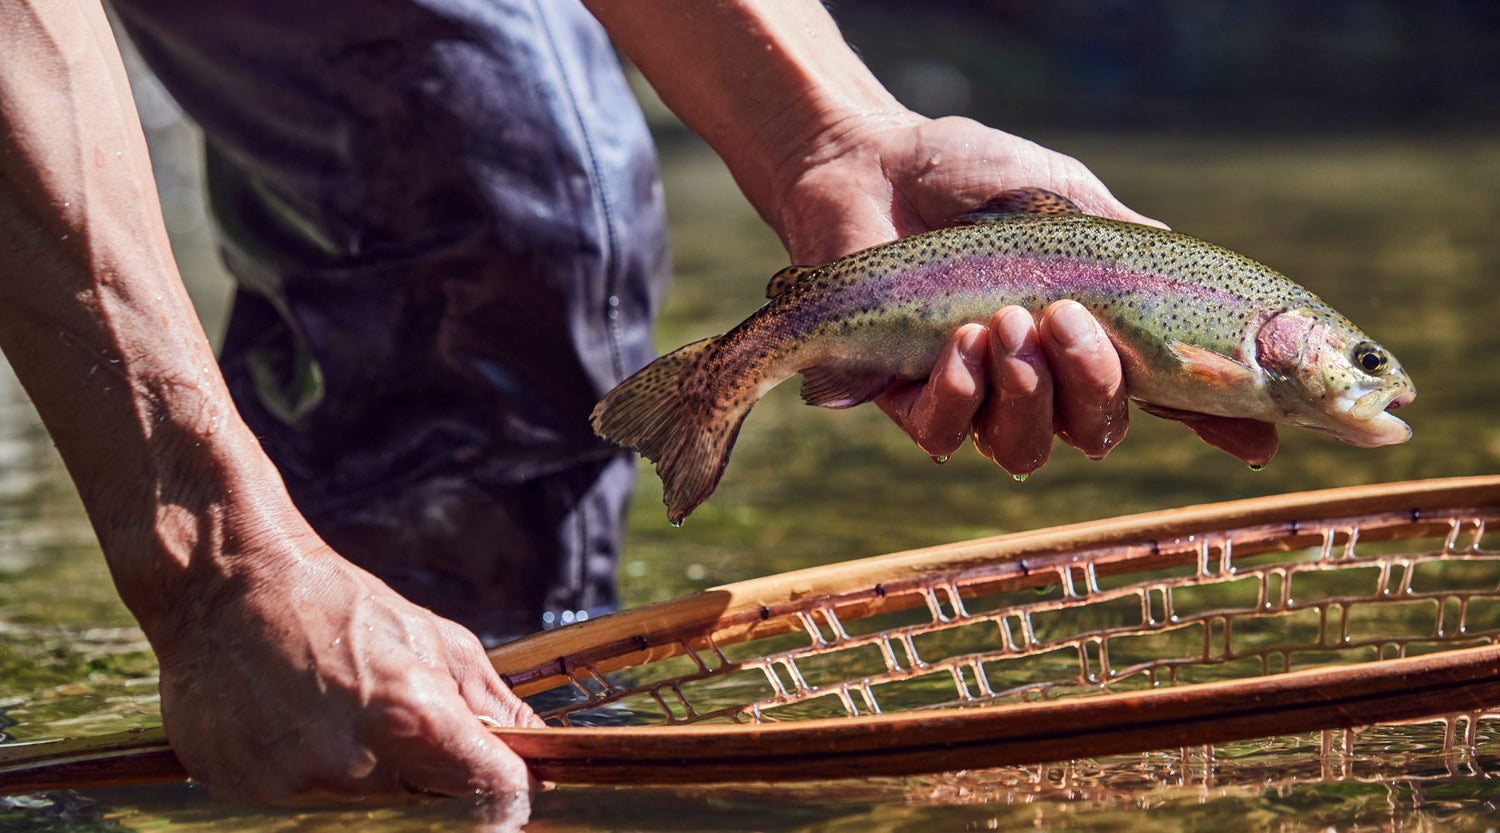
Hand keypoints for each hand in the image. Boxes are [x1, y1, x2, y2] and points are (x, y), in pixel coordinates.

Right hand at [151, 526, 536, 809]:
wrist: (226, 584)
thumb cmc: (340, 603)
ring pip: (363, 801)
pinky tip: (293, 720)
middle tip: (396, 713)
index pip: (492, 789)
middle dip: (428, 767)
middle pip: (424, 800)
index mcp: (411, 716)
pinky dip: (308, 769)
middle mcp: (354, 762)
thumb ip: (494, 704)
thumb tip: (540, 750)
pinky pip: (301, 798)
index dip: (508, 785)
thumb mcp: (436, 639)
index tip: (512, 779)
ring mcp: (293, 782)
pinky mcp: (243, 790)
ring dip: (368, 768)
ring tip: (336, 706)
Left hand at [768, 113, 1277, 473]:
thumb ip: (1138, 262)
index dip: (1215, 424)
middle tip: (1064, 317)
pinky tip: (960, 343)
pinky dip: (962, 397)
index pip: (1164, 396)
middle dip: (1092, 383)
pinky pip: (947, 439)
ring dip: (1028, 392)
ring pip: (1026, 450)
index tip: (1259, 441)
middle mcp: (1041, 378)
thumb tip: (1233, 308)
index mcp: (1093, 335)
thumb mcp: (1075, 206)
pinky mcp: (908, 400)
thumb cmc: (974, 177)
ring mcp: (975, 396)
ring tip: (1005, 322)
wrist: (872, 162)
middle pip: (1096, 432)